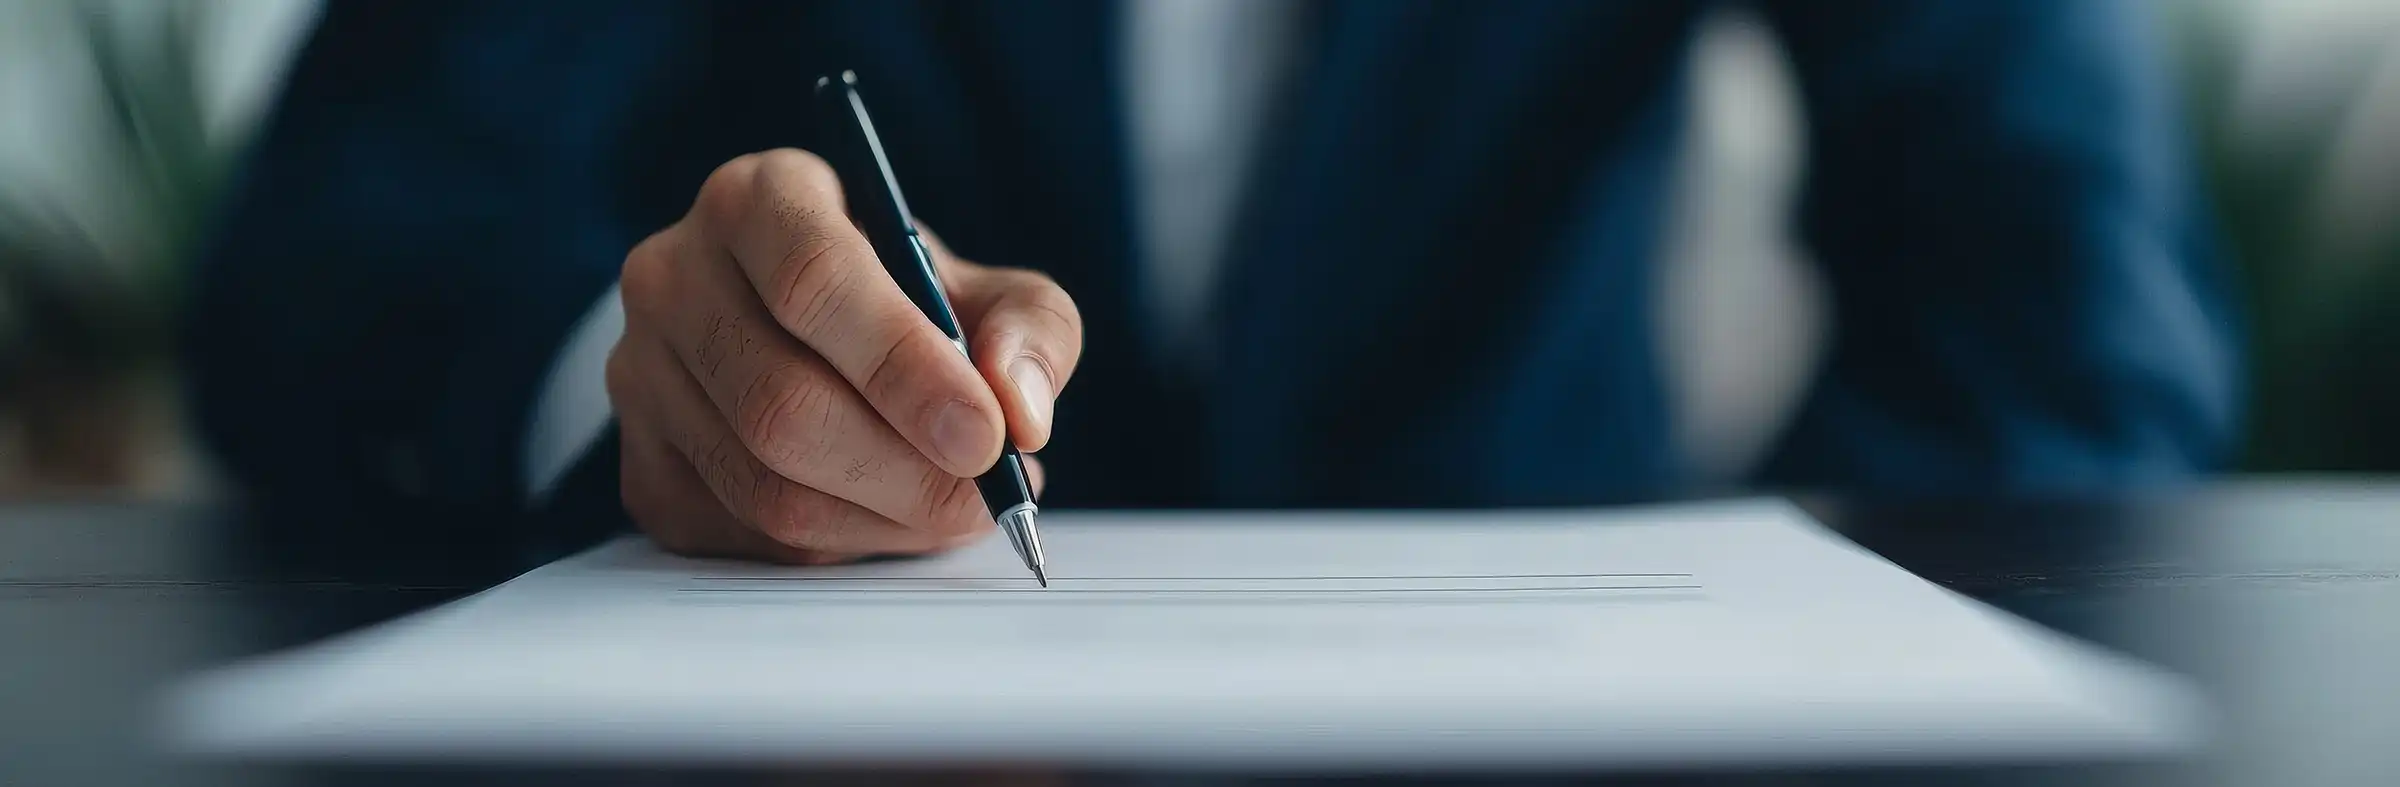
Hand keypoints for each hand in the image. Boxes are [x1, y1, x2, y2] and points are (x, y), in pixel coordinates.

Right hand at [607, 149, 1078, 563]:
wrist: (807, 336)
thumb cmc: (904, 303)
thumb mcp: (988, 288)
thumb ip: (1030, 330)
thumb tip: (1020, 410)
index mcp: (758, 198)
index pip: (814, 281)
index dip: (904, 368)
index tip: (986, 436)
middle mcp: (674, 276)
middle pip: (782, 404)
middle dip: (905, 472)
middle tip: (986, 499)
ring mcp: (640, 375)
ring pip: (763, 486)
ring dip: (880, 520)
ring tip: (953, 510)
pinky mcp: (640, 465)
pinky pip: (742, 536)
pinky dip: (835, 548)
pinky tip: (884, 518)